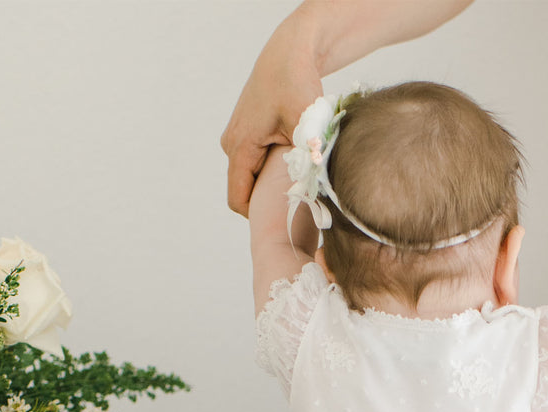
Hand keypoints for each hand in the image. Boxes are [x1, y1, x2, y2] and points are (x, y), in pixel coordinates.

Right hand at [222, 25, 322, 216]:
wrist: (289, 52)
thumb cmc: (297, 83)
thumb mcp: (306, 121)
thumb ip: (308, 154)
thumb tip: (316, 184)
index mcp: (239, 146)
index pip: (239, 201)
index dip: (261, 218)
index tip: (287, 223)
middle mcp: (232, 144)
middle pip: (244, 192)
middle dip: (268, 204)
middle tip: (299, 209)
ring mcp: (236, 139)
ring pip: (250, 179)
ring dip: (271, 188)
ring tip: (299, 190)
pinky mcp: (246, 134)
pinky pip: (254, 166)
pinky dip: (271, 174)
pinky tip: (295, 172)